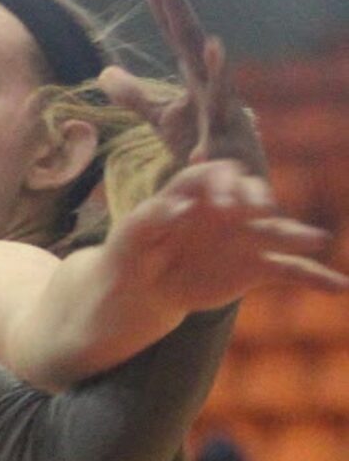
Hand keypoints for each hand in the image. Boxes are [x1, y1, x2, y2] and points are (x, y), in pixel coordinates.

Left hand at [96, 0, 266, 175]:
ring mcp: (223, 112)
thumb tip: (104, 73)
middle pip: (190, 39)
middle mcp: (211, 84)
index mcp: (193, 72)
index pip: (171, 26)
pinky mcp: (226, 147)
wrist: (232, 180)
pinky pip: (217, 145)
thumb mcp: (160, 117)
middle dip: (177, 6)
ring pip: (220, 86)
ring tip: (210, 42)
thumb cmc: (199, 142)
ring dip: (216, 65)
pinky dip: (210, 148)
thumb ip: (134, 94)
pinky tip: (202, 151)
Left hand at [107, 159, 344, 313]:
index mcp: (199, 191)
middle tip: (256, 212)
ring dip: (297, 235)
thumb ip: (153, 216)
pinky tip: (340, 286)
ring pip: (279, 232)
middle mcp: (231, 209)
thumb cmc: (135, 250)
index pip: (217, 174)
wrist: (147, 284)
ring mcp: (248, 237)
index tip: (220, 206)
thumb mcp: (132, 233)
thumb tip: (178, 208)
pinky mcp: (258, 266)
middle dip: (256, 200)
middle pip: (254, 194)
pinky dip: (316, 278)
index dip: (222, 185)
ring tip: (314, 240)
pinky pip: (292, 271)